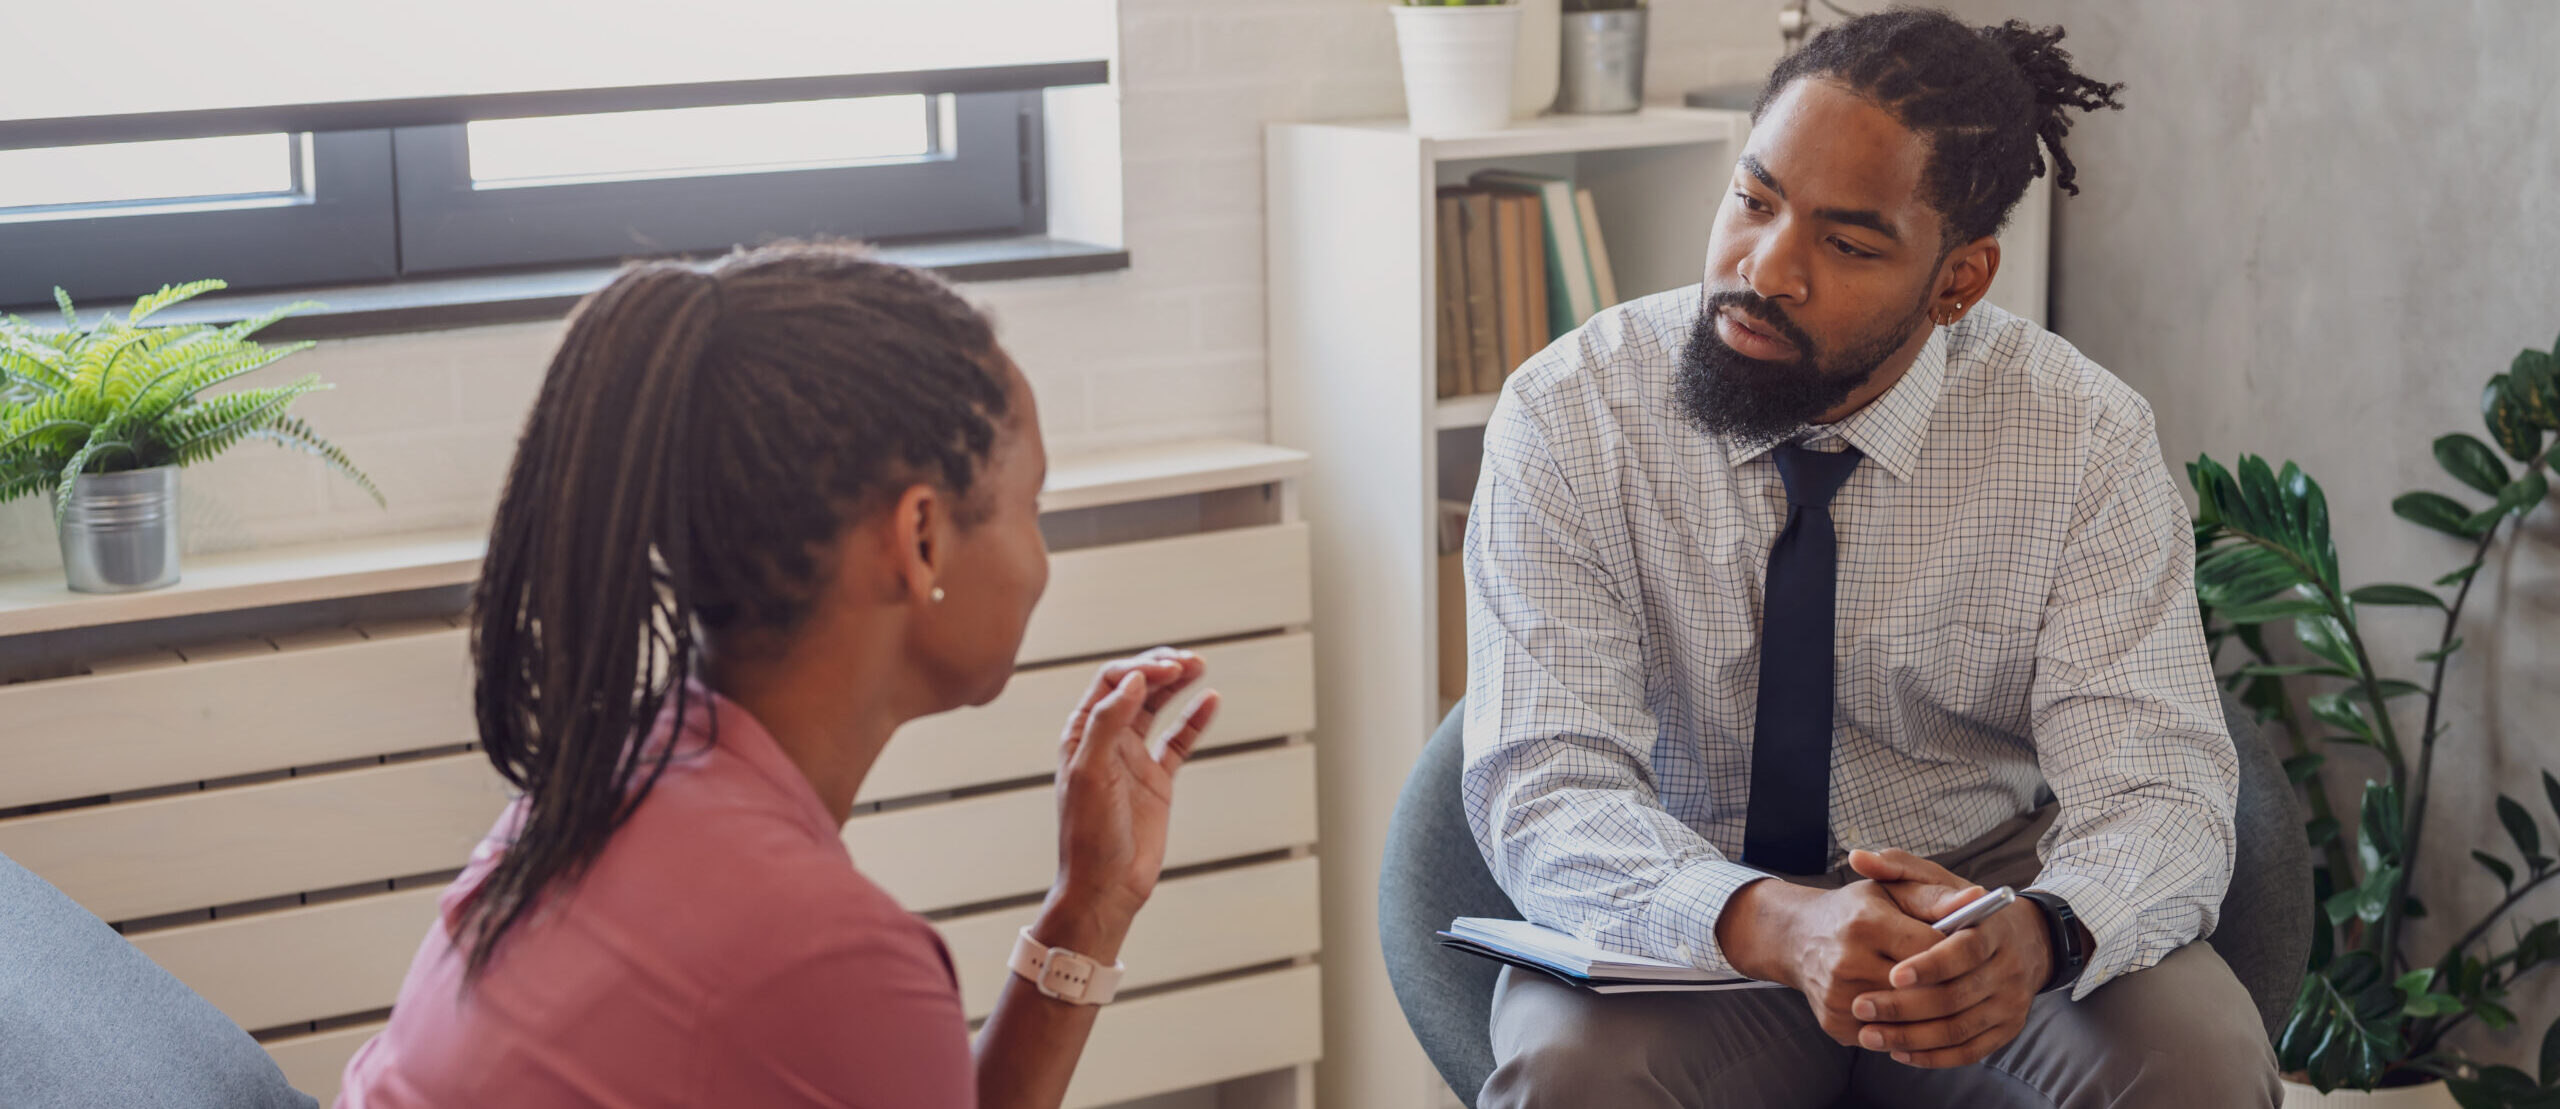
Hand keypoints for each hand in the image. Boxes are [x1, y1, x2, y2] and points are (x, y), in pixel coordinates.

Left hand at [1046, 648, 1220, 955]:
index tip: (1168, 670)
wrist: (1105, 887)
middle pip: (1135, 687)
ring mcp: (1133, 758)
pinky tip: (1210, 700)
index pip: (1111, 683)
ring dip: (1177, 684)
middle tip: (1189, 661)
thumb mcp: (1091, 773)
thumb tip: (1134, 680)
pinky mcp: (1157, 780)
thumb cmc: (1087, 836)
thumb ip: (1108, 723)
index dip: (1140, 668)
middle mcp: (1106, 740)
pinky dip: (1195, 719)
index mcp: (1082, 734)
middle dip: (1161, 668)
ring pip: (1157, 707)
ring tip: (1200, 666)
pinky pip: (1179, 740)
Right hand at [1718, 875, 1947, 1047]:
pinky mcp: (1835, 1023)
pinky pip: (1888, 1037)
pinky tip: (1914, 1016)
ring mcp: (1838, 997)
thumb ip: (1935, 896)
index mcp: (1865, 923)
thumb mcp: (1891, 891)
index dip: (1957, 954)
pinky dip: (1906, 1030)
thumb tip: (1978, 898)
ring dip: (1932, 1015)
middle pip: (1922, 990)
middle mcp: (1846, 962)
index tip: (1969, 954)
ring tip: (1945, 1001)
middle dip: (1950, 988)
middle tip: (1966, 982)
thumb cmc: (1855, 911)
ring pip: (1908, 1020)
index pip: (1932, 950)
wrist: (1799, 938)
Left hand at [1846, 849, 2051, 1067]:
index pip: (1966, 950)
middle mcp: (2010, 968)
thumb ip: (1897, 867)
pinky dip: (1934, 1056)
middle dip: (1907, 1006)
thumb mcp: (1934, 880)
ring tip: (1869, 1035)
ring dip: (1912, 1036)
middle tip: (1861, 1007)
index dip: (1931, 965)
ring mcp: (2011, 1002)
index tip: (1893, 974)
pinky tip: (1899, 1052)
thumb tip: (1859, 857)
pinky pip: (1971, 1050)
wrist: (2022, 940)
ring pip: (1961, 1028)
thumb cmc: (1961, 908)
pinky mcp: (2008, 1028)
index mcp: (1993, 929)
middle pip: (1958, 996)